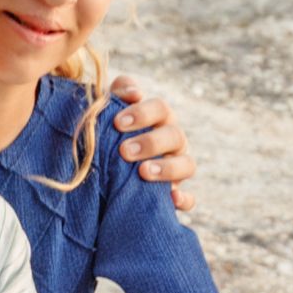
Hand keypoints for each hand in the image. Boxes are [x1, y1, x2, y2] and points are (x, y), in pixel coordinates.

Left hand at [108, 72, 196, 213]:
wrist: (104, 167)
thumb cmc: (110, 132)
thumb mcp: (111, 111)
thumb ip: (119, 94)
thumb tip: (135, 93)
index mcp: (160, 118)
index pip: (161, 109)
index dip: (142, 114)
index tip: (118, 123)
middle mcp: (173, 141)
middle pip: (175, 136)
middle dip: (150, 143)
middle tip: (124, 151)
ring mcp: (177, 168)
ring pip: (187, 164)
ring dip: (167, 168)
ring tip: (142, 172)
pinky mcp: (176, 193)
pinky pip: (189, 199)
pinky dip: (184, 199)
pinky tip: (171, 199)